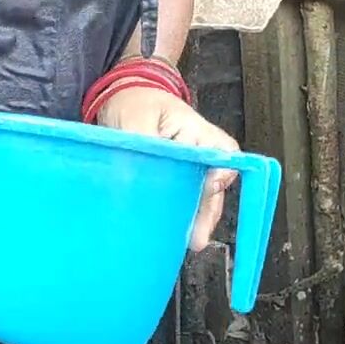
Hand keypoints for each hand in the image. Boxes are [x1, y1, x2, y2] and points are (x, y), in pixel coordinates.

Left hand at [97, 85, 239, 250]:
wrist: (120, 99)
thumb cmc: (132, 103)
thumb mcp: (135, 120)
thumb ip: (147, 146)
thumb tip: (147, 179)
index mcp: (198, 131)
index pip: (224, 155)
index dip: (220, 176)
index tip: (209, 190)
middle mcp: (201, 149)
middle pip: (214, 184)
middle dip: (207, 212)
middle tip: (197, 237)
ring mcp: (190, 164)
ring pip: (201, 195)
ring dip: (196, 219)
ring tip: (191, 243)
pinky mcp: (176, 176)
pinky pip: (184, 197)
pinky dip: (181, 215)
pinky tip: (177, 234)